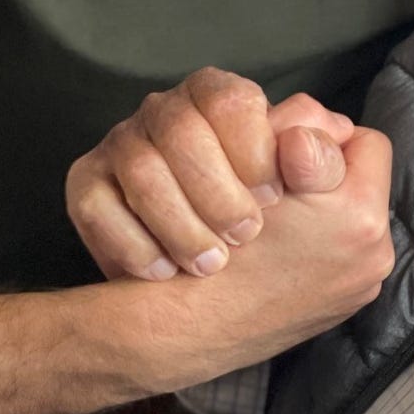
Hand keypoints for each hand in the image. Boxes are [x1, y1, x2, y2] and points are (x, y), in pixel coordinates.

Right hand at [67, 68, 354, 279]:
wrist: (194, 313)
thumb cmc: (272, 241)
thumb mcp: (317, 204)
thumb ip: (327, 163)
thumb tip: (327, 136)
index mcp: (224, 100)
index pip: (235, 100)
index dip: (259, 148)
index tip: (276, 197)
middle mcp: (169, 111)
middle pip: (183, 130)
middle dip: (218, 193)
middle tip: (247, 238)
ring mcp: (122, 144)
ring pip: (141, 168)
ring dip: (180, 225)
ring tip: (211, 264)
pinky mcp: (86, 185)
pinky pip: (96, 205)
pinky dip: (134, 247)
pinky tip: (164, 274)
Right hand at [130, 124, 395, 388]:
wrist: (185, 326)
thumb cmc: (212, 236)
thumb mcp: (256, 164)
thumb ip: (302, 130)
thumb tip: (326, 122)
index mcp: (361, 217)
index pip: (365, 143)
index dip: (324, 135)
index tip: (288, 149)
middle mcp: (373, 259)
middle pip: (360, 181)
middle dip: (323, 173)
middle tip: (279, 180)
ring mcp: (358, 289)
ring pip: (348, 217)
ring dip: (318, 208)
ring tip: (275, 216)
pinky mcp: (340, 309)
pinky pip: (338, 253)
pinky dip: (311, 243)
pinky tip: (275, 246)